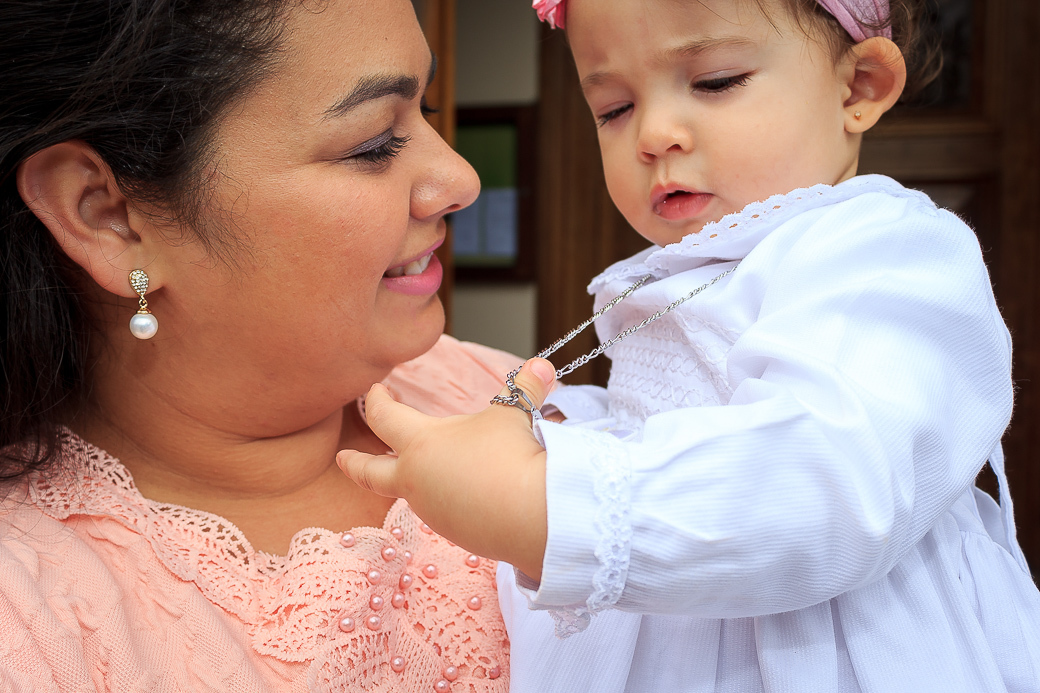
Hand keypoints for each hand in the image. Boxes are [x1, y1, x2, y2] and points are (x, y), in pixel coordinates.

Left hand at [337, 358, 556, 579]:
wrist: (532, 516)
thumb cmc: (511, 457)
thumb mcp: (514, 415)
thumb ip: (524, 389)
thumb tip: (543, 366)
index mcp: (420, 444)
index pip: (384, 418)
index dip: (377, 400)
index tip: (376, 390)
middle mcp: (415, 481)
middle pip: (370, 472)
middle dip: (354, 462)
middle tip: (341, 457)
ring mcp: (432, 512)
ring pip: (412, 493)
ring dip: (413, 481)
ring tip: (431, 469)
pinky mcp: (455, 534)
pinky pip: (444, 512)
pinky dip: (448, 500)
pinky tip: (469, 494)